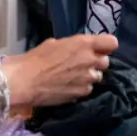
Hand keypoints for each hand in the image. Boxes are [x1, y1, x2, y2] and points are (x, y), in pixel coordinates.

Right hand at [2, 34, 117, 109]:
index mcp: (84, 43)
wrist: (24, 81)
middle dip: (96, 63)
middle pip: (105, 62)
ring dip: (89, 76)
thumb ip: (74, 45)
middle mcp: (90, 60)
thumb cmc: (36, 59)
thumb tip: (81, 49)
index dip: (106, 46)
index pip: (111, 42)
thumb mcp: (56, 43)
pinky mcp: (82, 93)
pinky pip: (88, 89)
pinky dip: (81, 88)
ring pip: (97, 77)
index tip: (99, 49)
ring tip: (73, 77)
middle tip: (82, 64)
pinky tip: (68, 87)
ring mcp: (87, 78)